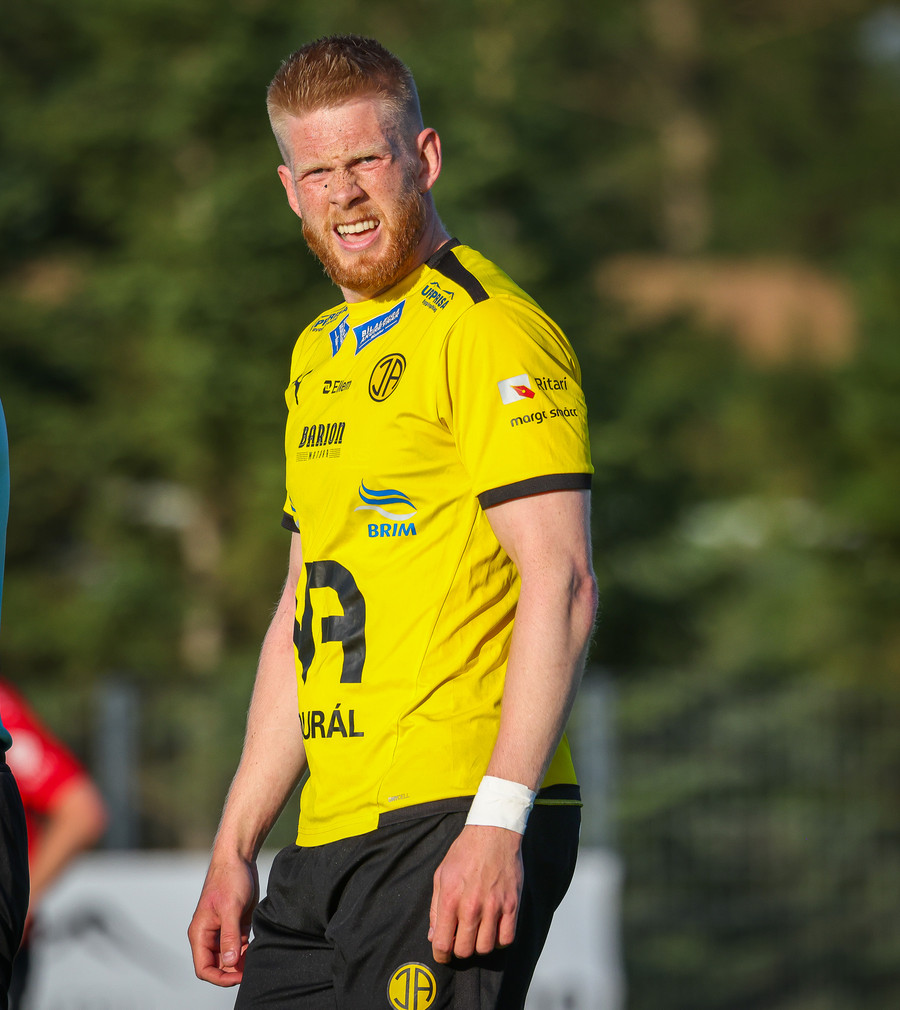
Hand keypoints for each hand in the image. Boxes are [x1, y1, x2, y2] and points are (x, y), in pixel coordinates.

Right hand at [188, 856, 258, 985]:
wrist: (239, 858)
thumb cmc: (229, 878)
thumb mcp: (230, 908)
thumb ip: (230, 936)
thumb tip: (230, 963)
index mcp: (200, 933)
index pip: (204, 968)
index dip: (219, 978)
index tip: (238, 978)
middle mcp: (209, 935)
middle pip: (217, 966)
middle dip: (232, 972)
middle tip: (252, 970)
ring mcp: (223, 931)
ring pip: (230, 958)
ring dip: (241, 963)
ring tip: (256, 960)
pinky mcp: (236, 925)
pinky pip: (240, 947)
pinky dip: (247, 952)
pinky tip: (257, 949)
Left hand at [428, 824, 523, 963]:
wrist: (493, 832)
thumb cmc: (465, 851)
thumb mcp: (441, 874)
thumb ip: (435, 907)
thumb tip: (433, 935)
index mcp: (450, 897)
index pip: (442, 943)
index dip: (440, 955)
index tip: (443, 953)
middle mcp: (472, 905)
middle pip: (464, 950)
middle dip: (459, 950)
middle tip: (460, 940)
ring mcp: (494, 906)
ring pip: (486, 948)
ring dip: (479, 946)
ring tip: (477, 933)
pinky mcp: (512, 905)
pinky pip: (507, 939)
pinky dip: (499, 941)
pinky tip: (494, 930)